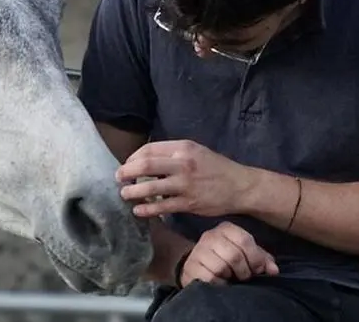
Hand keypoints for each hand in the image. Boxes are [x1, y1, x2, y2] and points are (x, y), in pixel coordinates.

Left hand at [117, 139, 252, 217]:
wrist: (240, 186)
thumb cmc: (216, 167)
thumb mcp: (196, 151)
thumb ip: (173, 154)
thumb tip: (145, 160)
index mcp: (183, 147)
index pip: (149, 149)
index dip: (132, 158)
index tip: (127, 166)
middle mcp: (182, 163)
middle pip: (145, 165)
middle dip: (126, 172)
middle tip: (118, 179)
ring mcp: (185, 184)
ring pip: (150, 187)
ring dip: (132, 192)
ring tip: (124, 195)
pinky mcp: (188, 203)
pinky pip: (161, 206)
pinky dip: (147, 209)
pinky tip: (139, 211)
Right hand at [178, 221, 278, 286]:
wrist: (198, 267)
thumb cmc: (227, 260)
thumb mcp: (246, 255)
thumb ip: (261, 259)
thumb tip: (274, 271)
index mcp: (226, 229)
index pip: (245, 240)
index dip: (255, 258)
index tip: (257, 270)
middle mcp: (210, 236)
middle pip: (234, 255)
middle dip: (243, 271)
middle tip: (243, 277)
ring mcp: (198, 251)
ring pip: (221, 267)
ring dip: (230, 278)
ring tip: (230, 278)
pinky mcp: (191, 267)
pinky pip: (210, 278)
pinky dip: (219, 284)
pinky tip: (219, 283)